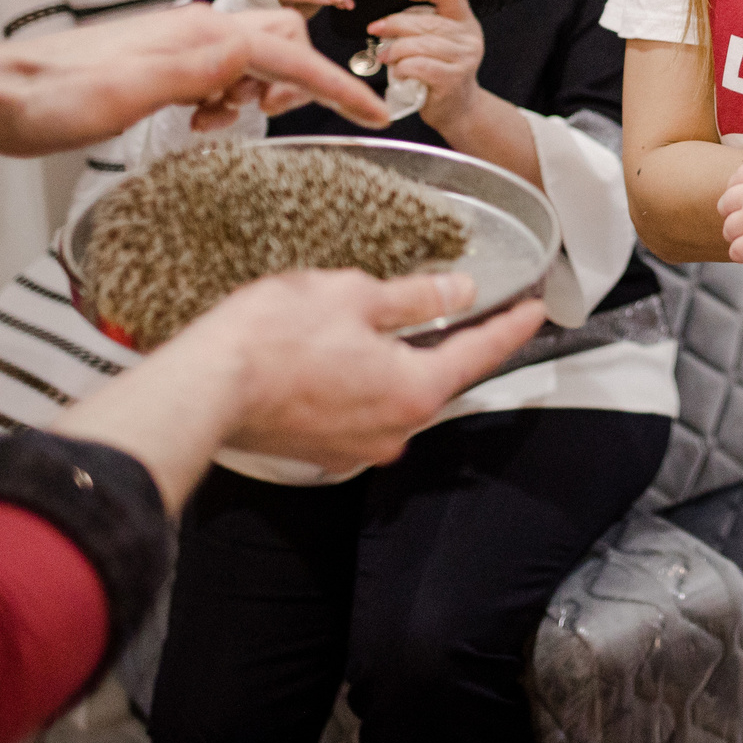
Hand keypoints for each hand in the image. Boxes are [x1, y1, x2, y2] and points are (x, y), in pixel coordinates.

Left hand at [0, 3, 388, 152]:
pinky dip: (230, 96)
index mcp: (196, 36)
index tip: (374, 113)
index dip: (335, 83)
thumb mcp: (119, 97)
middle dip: (296, 79)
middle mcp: (196, 29)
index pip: (288, 52)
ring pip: (257, 57)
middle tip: (265, 119)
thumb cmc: (48, 101)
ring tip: (216, 125)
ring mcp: (181, 42)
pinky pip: (226, 70)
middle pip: (285, 39)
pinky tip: (199, 119)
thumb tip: (250, 58)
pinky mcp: (167, 58)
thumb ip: (188, 74)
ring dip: (256, 93)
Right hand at [203, 270, 544, 470]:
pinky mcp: (322, 448)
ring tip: (389, 324)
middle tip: (466, 308)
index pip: (480, 354)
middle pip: (437, 379)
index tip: (534, 311)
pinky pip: (360, 409)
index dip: (511, 328)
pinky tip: (346, 354)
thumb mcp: (355, 296)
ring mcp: (357, 446)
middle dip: (449, 343)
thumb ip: (415, 298)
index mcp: (414, 390)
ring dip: (399, 362)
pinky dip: (364, 381)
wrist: (207, 387)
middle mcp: (395, 429)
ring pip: (396, 395)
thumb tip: (459, 294)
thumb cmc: (276, 337)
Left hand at [368, 0, 485, 130]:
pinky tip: (398, 72)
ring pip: (420, 44)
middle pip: (427, 21)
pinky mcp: (452, 79)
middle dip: (395, 23)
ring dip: (395, 49)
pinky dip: (402, 67)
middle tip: (375, 28)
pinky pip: (418, 65)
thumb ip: (423, 28)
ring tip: (384, 56)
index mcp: (466, 23)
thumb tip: (388, 20)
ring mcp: (463, 59)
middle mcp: (469, 38)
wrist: (457, 109)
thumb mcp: (439, 45)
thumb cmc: (441, 74)